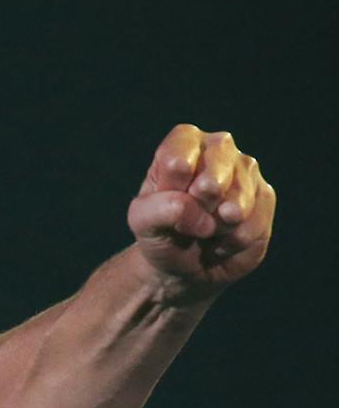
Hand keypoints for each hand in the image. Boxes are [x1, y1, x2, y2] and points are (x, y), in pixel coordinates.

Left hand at [126, 126, 274, 298]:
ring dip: (215, 228)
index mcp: (184, 143)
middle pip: (214, 175)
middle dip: (198, 209)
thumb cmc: (161, 232)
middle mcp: (219, 148)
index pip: (178, 158)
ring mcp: (246, 170)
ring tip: (204, 231)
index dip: (173, 191)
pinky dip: (231, 240)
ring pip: (236, 202)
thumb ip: (157, 209)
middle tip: (189, 218)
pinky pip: (251, 223)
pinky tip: (222, 239)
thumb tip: (191, 206)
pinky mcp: (264, 196)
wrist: (185, 264)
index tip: (169, 200)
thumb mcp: (142, 222)